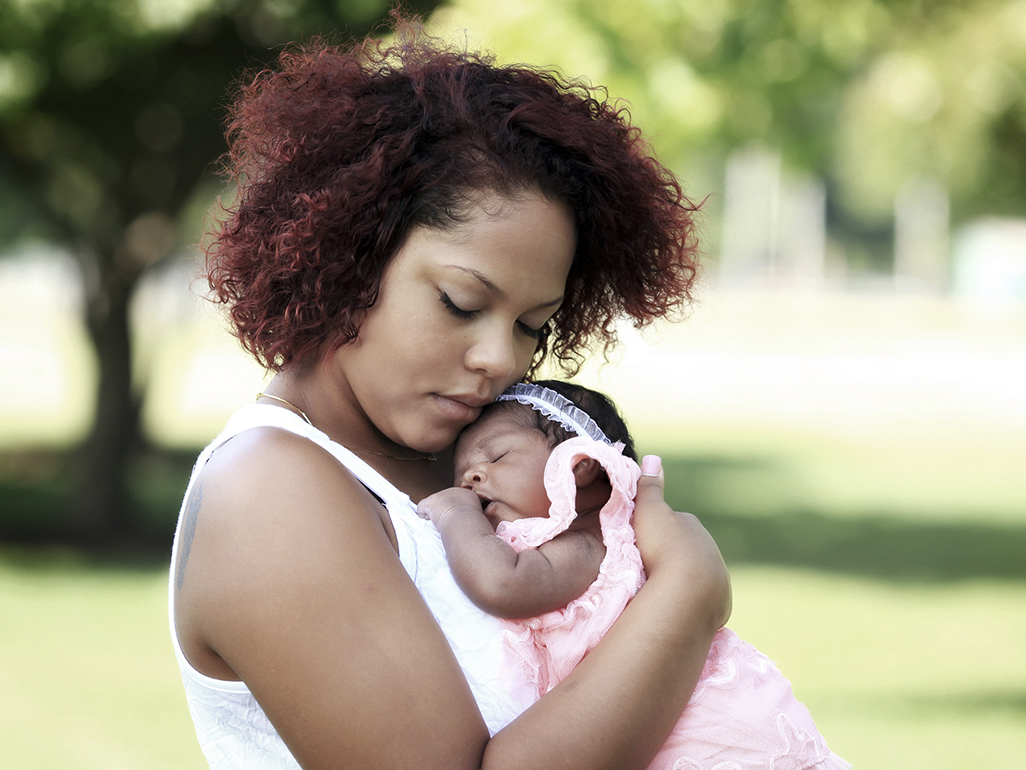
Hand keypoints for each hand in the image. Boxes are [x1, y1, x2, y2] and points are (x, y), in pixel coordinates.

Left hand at [417, 487, 483, 526]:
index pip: (458, 500)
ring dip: (434, 514)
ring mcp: (441, 495)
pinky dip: (423, 515)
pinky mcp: (430, 502)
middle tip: (447, 523)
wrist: (464, 522)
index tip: (457, 520)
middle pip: (445, 500)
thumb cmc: (475, 525)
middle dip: (445, 511)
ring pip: (434, 504)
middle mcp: (454, 491)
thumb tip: (488, 529)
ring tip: (438, 524)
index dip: (456, 511)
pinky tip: (428, 521)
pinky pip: (422, 508)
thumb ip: (479, 519)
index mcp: (467, 494)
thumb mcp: (482, 520)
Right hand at [633, 455, 731, 627]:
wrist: (688, 592)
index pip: (676, 524)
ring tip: (662, 589)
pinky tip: (678, 605)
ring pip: (698, 574)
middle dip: (674, 555)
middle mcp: (710, 548)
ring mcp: (718, 577)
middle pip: (688, 549)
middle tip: (650, 566)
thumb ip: (648, 487)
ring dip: (683, 579)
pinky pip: (704, 599)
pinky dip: (692, 600)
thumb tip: (653, 457)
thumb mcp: (649, 511)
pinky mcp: (719, 603)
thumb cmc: (663, 546)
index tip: (645, 540)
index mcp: (693, 526)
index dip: (660, 531)